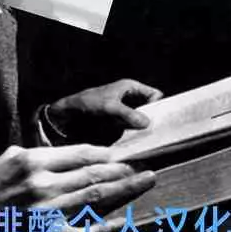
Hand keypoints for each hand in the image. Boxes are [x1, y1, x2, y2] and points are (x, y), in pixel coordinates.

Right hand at [0, 144, 154, 231]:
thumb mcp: (12, 156)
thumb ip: (44, 153)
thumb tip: (78, 154)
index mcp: (33, 160)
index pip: (80, 152)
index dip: (106, 152)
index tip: (122, 152)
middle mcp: (42, 184)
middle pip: (92, 173)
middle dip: (122, 168)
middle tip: (143, 163)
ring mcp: (47, 212)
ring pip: (94, 197)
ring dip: (124, 188)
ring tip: (144, 179)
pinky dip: (106, 228)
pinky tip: (125, 220)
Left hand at [46, 79, 162, 144]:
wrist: (67, 115)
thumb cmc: (87, 104)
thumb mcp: (109, 107)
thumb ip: (129, 114)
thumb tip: (147, 123)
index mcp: (130, 87)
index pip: (154, 95)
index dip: (159, 105)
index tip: (163, 119)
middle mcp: (129, 99)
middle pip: (149, 109)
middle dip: (152, 119)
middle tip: (157, 133)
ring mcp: (124, 112)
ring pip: (141, 121)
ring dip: (142, 130)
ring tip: (148, 140)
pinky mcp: (118, 124)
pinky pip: (131, 130)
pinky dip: (134, 135)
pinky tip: (136, 144)